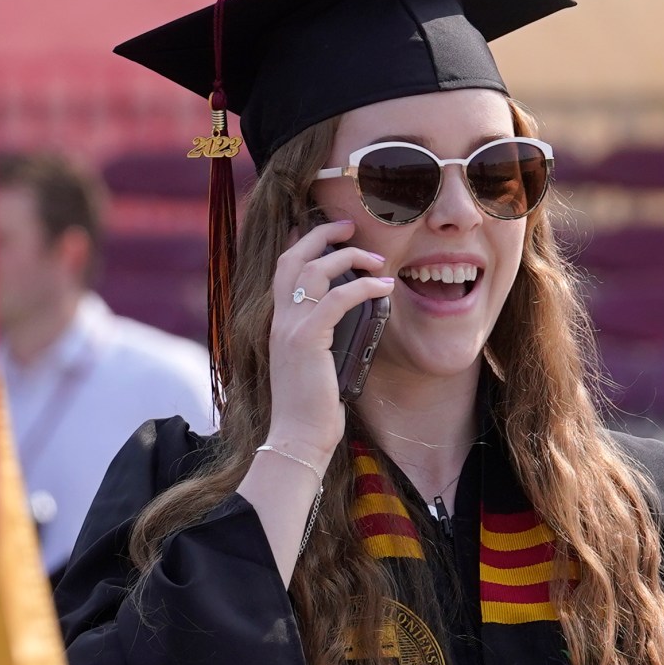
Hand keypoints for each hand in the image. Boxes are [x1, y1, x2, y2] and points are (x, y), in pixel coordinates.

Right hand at [263, 218, 394, 458]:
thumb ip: (322, 342)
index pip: (284, 270)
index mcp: (279, 324)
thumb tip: (351, 328)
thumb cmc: (310, 410)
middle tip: (349, 226)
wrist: (296, 438)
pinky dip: (364, 286)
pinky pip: (338, 298)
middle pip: (292, 257)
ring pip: (315, 270)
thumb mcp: (314, 366)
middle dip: (320, 234)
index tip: (329, 234)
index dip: (302, 244)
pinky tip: (384, 285)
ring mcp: (290, 328)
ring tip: (377, 259)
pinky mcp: (307, 340)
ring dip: (349, 256)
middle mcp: (279, 320)